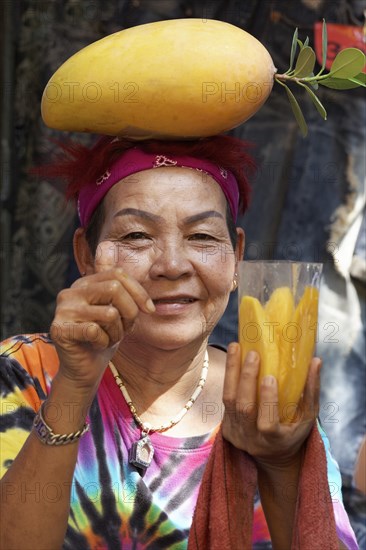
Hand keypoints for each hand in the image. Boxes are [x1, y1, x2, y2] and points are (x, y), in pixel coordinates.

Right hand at [50, 241, 154, 390]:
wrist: (85, 368)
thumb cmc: (104, 336)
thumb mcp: (116, 307)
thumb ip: (114, 279)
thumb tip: (108, 243)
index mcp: (85, 283)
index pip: (118, 274)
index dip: (138, 292)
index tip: (149, 311)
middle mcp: (71, 291)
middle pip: (114, 289)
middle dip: (130, 312)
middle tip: (126, 329)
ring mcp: (63, 309)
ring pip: (109, 313)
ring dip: (117, 332)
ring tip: (110, 338)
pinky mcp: (59, 329)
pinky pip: (95, 330)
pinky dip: (104, 342)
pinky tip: (97, 345)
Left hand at [222, 343, 320, 468]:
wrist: (272, 456)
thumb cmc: (294, 431)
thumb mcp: (308, 417)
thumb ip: (312, 391)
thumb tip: (316, 360)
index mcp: (273, 441)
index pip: (267, 423)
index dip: (267, 401)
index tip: (270, 377)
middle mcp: (251, 440)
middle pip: (243, 407)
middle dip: (246, 378)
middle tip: (252, 354)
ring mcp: (236, 434)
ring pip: (228, 400)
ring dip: (231, 371)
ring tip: (235, 347)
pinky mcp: (226, 427)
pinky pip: (225, 400)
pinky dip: (228, 378)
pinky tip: (232, 358)